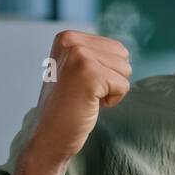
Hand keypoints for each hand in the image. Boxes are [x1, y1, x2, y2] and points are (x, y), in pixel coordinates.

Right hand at [26, 30, 131, 167]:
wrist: (48, 137)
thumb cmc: (66, 107)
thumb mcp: (75, 70)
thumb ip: (94, 54)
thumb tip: (124, 50)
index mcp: (67, 37)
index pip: (115, 47)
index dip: (107, 71)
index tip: (80, 84)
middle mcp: (71, 41)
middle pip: (123, 55)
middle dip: (112, 78)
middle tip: (84, 92)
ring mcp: (80, 56)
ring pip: (125, 69)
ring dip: (111, 89)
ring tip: (85, 97)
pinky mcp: (90, 75)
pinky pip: (123, 86)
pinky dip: (111, 101)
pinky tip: (89, 105)